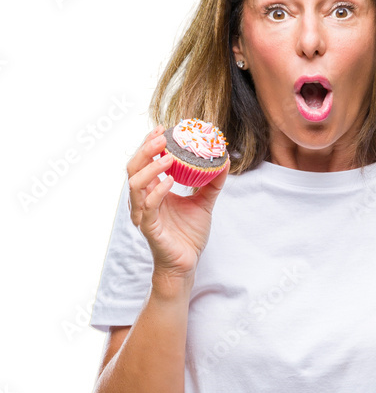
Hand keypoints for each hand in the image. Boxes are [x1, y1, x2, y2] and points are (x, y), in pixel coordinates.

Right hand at [126, 124, 229, 279]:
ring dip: (150, 168)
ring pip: (135, 185)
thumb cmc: (189, 235)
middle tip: (161, 137)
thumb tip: (225, 159)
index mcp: (152, 191)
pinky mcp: (150, 229)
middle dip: (145, 150)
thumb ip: (212, 182)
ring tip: (168, 158)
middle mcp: (143, 201)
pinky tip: (170, 182)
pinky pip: (148, 207)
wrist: (187, 263)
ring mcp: (143, 215)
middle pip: (133, 168)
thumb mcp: (204, 203)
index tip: (162, 129)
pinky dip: (157, 192)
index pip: (143, 162)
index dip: (149, 144)